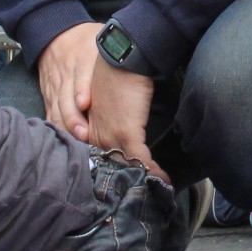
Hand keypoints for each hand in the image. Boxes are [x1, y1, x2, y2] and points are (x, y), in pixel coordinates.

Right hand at [37, 21, 102, 135]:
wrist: (56, 32)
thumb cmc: (87, 40)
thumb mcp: (101, 41)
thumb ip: (113, 54)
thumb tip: (133, 59)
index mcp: (82, 58)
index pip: (80, 75)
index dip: (81, 90)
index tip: (85, 103)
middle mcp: (68, 73)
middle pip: (66, 98)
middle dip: (74, 117)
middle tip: (84, 132)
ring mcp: (56, 85)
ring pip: (58, 108)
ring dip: (66, 124)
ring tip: (78, 138)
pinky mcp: (49, 93)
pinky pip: (51, 111)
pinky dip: (57, 124)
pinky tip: (65, 136)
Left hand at [84, 61, 165, 180]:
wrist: (122, 57)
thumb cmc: (114, 74)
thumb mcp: (102, 99)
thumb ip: (105, 116)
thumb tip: (120, 125)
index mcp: (87, 129)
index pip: (98, 158)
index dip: (113, 171)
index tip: (127, 180)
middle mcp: (95, 136)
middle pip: (111, 167)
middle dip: (127, 181)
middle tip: (142, 193)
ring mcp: (110, 135)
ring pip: (126, 166)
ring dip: (143, 179)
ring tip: (156, 191)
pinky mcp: (127, 131)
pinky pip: (140, 159)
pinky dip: (152, 171)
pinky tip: (164, 180)